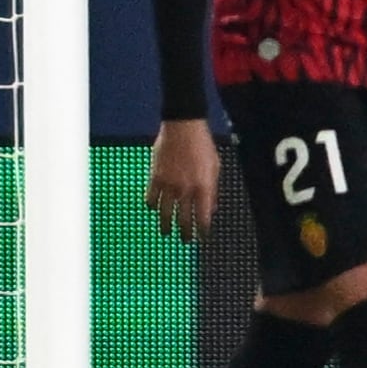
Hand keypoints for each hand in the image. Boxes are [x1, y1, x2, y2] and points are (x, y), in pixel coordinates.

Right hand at [145, 118, 218, 240]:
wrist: (183, 127)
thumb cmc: (203, 145)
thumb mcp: (215, 167)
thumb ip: (213, 190)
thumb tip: (211, 208)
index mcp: (204, 187)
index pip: (203, 217)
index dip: (202, 231)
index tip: (202, 237)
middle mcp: (186, 189)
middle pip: (184, 219)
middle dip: (185, 233)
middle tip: (185, 240)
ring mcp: (169, 184)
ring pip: (165, 212)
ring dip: (166, 225)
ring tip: (166, 232)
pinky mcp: (155, 177)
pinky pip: (151, 198)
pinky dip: (152, 205)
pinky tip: (154, 208)